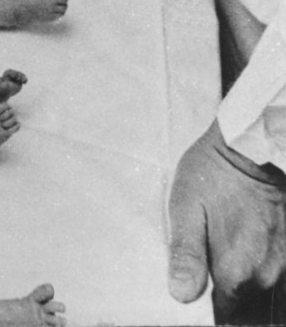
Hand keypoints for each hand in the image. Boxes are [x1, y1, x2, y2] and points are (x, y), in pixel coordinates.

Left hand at [168, 120, 285, 317]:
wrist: (251, 147)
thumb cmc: (212, 174)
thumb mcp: (186, 208)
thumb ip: (186, 256)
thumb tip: (180, 296)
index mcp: (234, 273)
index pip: (223, 313)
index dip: (210, 304)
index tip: (201, 284)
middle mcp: (265, 276)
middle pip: (244, 304)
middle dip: (228, 294)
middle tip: (212, 263)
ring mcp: (282, 264)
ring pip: (262, 290)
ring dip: (246, 281)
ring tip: (230, 249)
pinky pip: (275, 272)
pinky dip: (261, 266)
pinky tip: (248, 242)